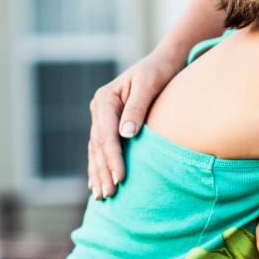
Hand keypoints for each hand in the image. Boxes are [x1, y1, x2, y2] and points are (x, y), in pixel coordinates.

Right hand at [86, 44, 186, 197]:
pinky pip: (100, 149)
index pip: (105, 134)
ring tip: (102, 195)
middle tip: (109, 194)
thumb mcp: (149, 84)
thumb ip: (137, 107)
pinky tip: (96, 184)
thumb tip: (126, 134)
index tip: (120, 177)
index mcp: (106, 99)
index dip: (112, 157)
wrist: (163, 62)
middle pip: (98, 145)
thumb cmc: (159, 72)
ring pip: (96, 150)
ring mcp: (101, 117)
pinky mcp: (108, 124)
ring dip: (98, 173)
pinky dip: (99, 166)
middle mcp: (99, 108)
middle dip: (103, 171)